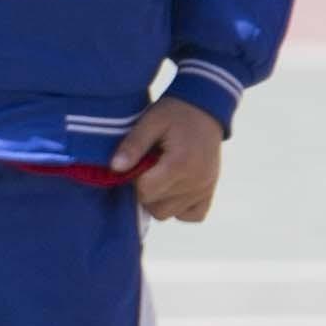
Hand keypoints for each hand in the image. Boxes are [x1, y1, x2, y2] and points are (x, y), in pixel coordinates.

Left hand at [114, 94, 225, 222]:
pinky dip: (180, 208)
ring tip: (158, 176)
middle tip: (145, 169)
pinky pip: (192, 216)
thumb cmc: (173, 113)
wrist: (204, 109)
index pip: (146, 191)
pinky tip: (172, 188)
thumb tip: (115, 168)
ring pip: (170, 214)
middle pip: (157, 207)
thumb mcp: (150, 122)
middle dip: (144, 191)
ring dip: (159, 200)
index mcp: (180, 164)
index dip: (134, 179)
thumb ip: (132, 145)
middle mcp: (196, 182)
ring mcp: (205, 189)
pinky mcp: (210, 191)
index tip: (136, 163)